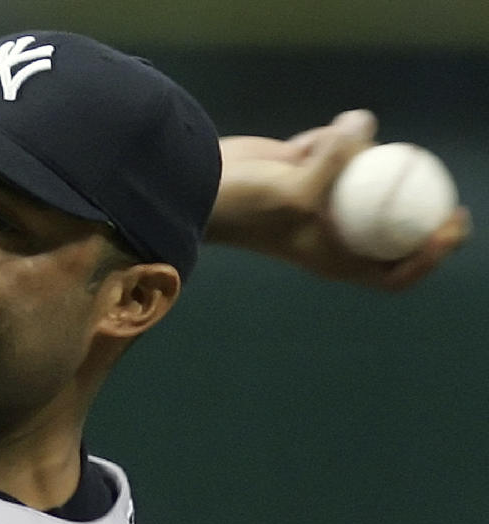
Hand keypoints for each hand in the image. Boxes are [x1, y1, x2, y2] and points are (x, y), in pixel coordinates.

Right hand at [208, 110, 470, 290]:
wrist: (202, 187)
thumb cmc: (247, 209)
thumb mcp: (296, 192)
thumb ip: (336, 160)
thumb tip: (364, 124)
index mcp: (335, 258)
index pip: (394, 272)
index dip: (429, 256)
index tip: (448, 226)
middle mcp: (332, 232)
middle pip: (390, 222)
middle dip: (412, 197)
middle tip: (429, 171)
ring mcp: (320, 200)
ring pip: (364, 177)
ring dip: (356, 155)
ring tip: (331, 145)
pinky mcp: (306, 172)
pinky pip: (335, 152)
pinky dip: (327, 140)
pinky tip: (302, 141)